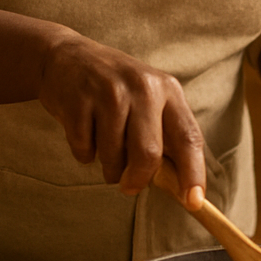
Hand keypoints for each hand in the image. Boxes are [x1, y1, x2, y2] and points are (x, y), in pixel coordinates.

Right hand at [35, 31, 205, 201]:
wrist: (67, 58)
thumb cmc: (115, 90)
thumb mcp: (148, 100)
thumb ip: (164, 137)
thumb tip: (182, 187)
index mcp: (168, 90)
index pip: (188, 137)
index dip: (193, 173)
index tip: (194, 202)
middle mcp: (143, 87)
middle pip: (148, 154)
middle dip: (138, 180)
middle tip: (129, 187)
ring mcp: (109, 92)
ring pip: (113, 156)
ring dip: (108, 167)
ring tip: (104, 146)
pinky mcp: (78, 100)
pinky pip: (84, 150)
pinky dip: (84, 152)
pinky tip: (84, 131)